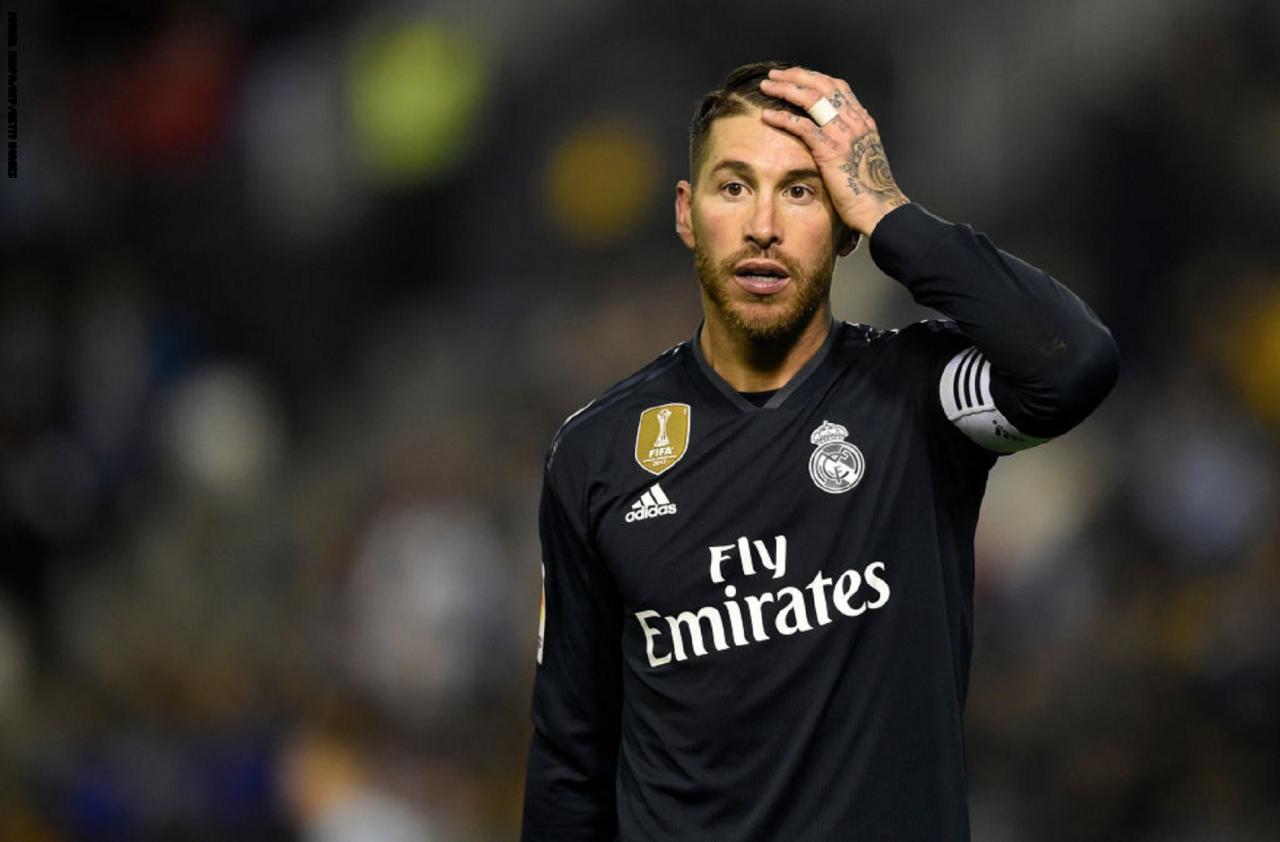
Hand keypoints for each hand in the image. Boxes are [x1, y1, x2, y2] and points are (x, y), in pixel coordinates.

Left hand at [759, 66, 908, 236]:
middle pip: (822, 85)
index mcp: (863, 121)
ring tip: (767, 85)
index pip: (837, 87)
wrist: (880, 208)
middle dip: (796, 76)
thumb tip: (853, 124)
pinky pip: (802, 126)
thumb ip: (857, 138)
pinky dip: (783, 117)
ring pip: (811, 99)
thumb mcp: (866, 155)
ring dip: (785, 89)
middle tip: (774, 73)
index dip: (814, 77)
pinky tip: (767, 115)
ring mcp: (844, 134)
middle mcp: (855, 121)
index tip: (795, 75)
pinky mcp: (831, 150)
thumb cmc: (871, 190)